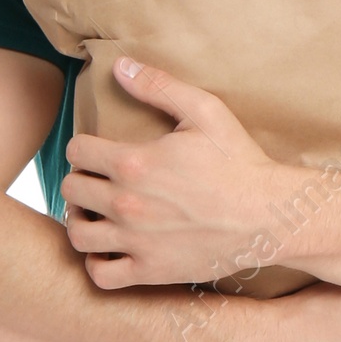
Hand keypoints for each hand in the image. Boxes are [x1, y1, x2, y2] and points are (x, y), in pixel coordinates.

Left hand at [63, 57, 294, 287]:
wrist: (269, 215)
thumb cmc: (239, 161)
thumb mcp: (204, 111)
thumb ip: (158, 86)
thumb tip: (119, 66)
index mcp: (133, 162)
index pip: (77, 151)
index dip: (83, 147)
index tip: (96, 152)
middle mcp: (126, 203)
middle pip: (71, 190)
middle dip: (80, 181)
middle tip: (96, 181)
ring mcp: (136, 241)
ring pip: (78, 234)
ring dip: (80, 221)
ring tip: (94, 215)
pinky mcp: (151, 270)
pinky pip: (101, 276)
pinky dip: (97, 264)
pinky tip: (109, 251)